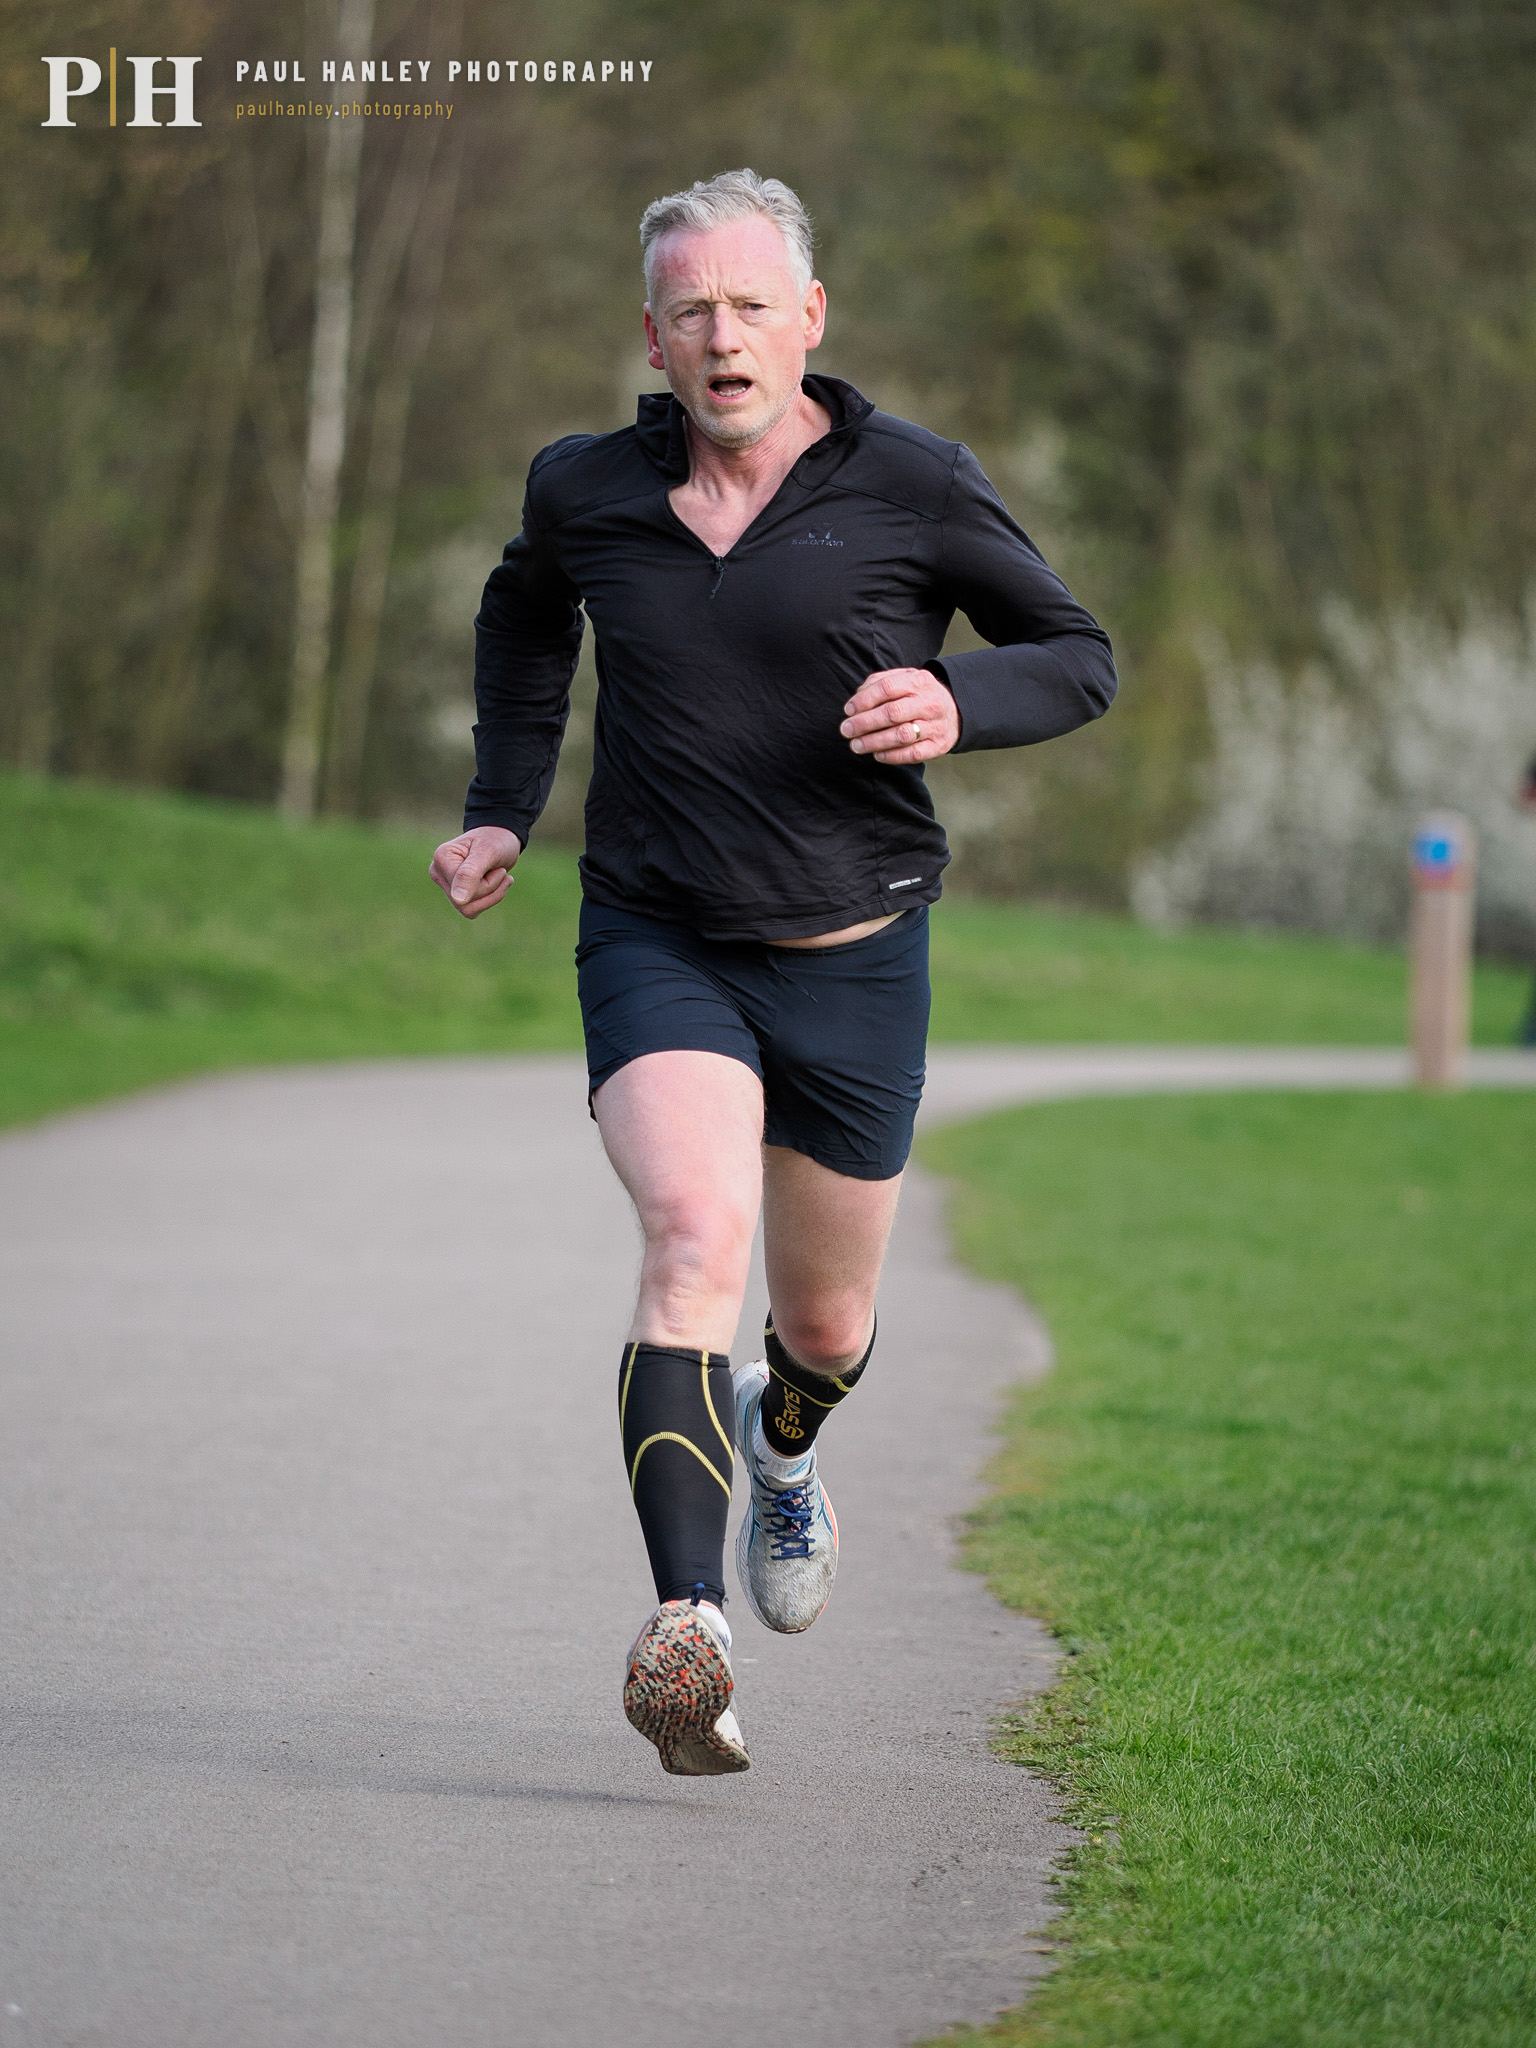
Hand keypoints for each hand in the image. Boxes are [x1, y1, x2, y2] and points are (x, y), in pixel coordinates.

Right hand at [429, 825, 521, 917]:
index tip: (498, 867)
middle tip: (501, 871)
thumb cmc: (496, 841)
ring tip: (500, 876)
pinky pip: (472, 910)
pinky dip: (490, 899)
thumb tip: (458, 900)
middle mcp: (439, 872)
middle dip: (490, 890)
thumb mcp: (488, 852)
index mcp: (442, 858)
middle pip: (464, 903)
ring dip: (492, 896)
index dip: (487, 884)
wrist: (502, 839)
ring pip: (468, 910)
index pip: (461, 890)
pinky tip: (498, 884)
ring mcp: (446, 884)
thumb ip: (470, 874)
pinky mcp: (456, 894)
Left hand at [840, 667, 959, 764]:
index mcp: (919, 682)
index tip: (848, 710)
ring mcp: (935, 725)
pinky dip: (892, 756)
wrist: (956, 712)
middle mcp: (929, 703)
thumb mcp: (906, 679)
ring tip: (856, 746)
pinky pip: (912, 754)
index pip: (887, 688)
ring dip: (875, 742)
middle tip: (846, 730)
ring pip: (902, 735)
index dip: (864, 700)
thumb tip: (857, 698)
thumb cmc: (920, 696)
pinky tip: (877, 755)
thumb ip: (881, 682)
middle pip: (892, 713)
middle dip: (865, 723)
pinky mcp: (937, 746)